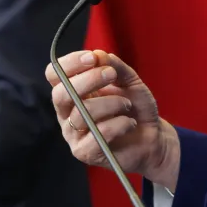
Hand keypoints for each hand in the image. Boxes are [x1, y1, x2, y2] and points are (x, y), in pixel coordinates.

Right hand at [46, 49, 179, 189]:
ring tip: (127, 105)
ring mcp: (72, 134)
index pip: (55, 74)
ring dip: (111, 103)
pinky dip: (118, 125)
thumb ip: (115, 66)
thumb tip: (98, 55)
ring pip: (82, 113)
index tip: (93, 58)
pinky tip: (129, 123)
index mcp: (71, 91)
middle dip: (88, 80)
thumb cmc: (135, 107)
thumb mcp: (129, 80)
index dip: (70, 64)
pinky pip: (96, 135)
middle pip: (60, 94)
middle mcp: (66, 112)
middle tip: (112, 75)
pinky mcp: (84, 152)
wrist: (151, 137)